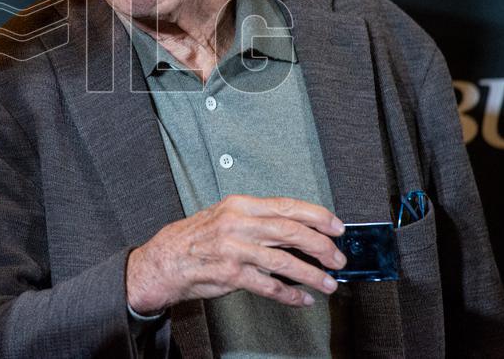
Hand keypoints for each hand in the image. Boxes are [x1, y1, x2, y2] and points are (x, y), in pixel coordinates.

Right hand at [126, 195, 345, 315]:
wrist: (165, 260)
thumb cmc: (196, 238)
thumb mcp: (226, 216)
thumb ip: (259, 220)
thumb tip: (297, 230)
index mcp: (241, 205)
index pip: (288, 207)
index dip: (317, 216)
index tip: (336, 227)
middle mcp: (239, 224)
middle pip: (292, 231)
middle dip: (321, 246)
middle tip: (338, 257)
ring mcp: (235, 250)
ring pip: (285, 261)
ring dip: (312, 274)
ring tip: (328, 282)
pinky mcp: (231, 274)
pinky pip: (269, 286)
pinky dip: (290, 294)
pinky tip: (302, 298)